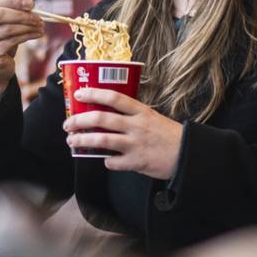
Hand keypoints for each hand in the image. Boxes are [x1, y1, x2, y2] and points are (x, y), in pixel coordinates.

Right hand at [0, 0, 43, 102]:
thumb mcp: (1, 24)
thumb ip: (5, 7)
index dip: (13, 1)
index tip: (31, 3)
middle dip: (20, 14)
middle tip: (37, 15)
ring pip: (7, 29)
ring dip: (27, 26)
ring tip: (40, 25)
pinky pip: (12, 41)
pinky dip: (27, 36)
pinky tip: (36, 34)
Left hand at [63, 88, 182, 178]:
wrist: (187, 154)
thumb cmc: (168, 135)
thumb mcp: (152, 117)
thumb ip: (132, 115)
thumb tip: (107, 114)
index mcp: (140, 111)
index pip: (113, 97)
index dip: (93, 94)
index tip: (78, 94)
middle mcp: (136, 126)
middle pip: (101, 119)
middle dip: (80, 121)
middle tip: (68, 124)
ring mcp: (136, 144)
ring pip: (102, 140)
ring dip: (83, 140)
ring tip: (72, 141)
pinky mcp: (136, 162)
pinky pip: (113, 162)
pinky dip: (106, 162)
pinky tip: (105, 160)